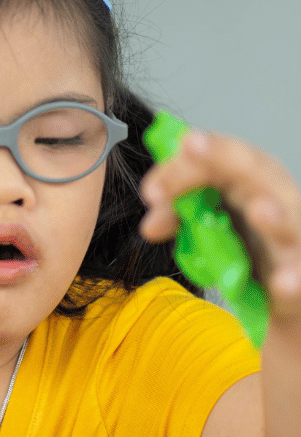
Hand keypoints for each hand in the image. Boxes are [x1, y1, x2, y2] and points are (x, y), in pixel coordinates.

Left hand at [140, 127, 300, 324]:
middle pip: (256, 170)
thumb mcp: (206, 224)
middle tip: (191, 146)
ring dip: (274, 217)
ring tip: (260, 212)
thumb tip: (150, 225)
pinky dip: (293, 279)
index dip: (184, 164)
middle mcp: (275, 200)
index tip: (151, 191)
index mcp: (248, 182)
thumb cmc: (245, 246)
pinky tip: (282, 282)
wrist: (280, 290)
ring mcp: (293, 237)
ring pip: (290, 222)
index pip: (217, 156)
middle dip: (223, 156)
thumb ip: (176, 215)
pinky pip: (300, 275)